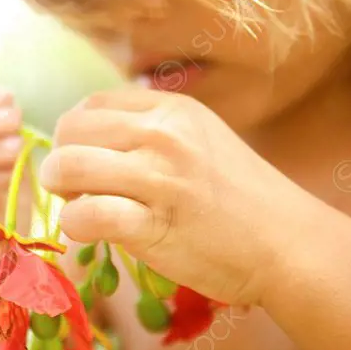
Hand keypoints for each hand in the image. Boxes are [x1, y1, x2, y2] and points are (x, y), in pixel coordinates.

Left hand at [38, 86, 322, 306]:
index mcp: (172, 110)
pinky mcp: (155, 225)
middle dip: (59, 161)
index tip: (83, 158)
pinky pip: (86, 215)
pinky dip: (74, 225)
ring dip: (59, 192)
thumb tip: (90, 136)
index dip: (73, 134)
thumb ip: (151, 131)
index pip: (91, 104)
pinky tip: (88, 232)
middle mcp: (164, 136)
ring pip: (69, 167)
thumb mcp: (201, 139)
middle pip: (70, 131)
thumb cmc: (242, 197)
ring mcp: (160, 179)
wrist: (291, 245)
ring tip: (77, 207)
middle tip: (73, 188)